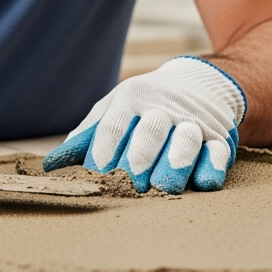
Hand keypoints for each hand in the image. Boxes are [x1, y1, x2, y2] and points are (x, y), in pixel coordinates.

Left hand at [43, 57, 244, 193]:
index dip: (105, 152)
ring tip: (162, 188)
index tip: (98, 176)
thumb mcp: (113, 110)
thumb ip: (87, 137)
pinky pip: (218, 152)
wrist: (200, 83)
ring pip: (185, 141)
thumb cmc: (144, 107)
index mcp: (131, 99)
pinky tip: (201, 182)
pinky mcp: (220, 136)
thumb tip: (50, 165)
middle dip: (139, 160)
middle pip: (149, 132)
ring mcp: (193, 120)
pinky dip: (211, 167)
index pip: (114, 126)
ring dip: (174, 164)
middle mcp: (162, 107)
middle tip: (132, 185)